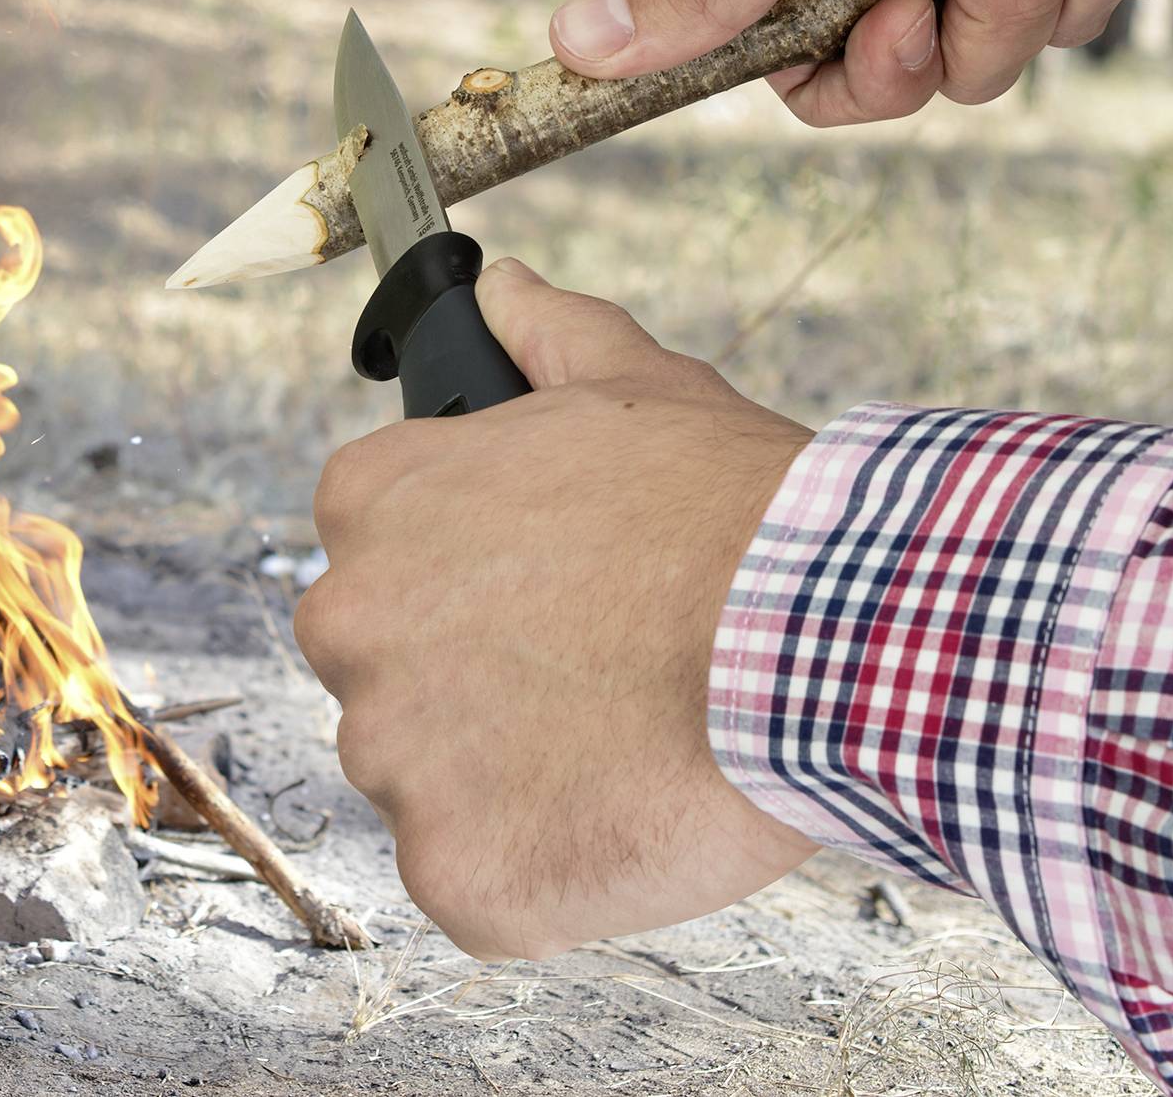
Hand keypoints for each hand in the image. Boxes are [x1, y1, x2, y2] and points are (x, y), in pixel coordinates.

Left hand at [293, 259, 817, 958]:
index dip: (464, 577)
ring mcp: (394, 759)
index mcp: (370, 504)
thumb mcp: (639, 385)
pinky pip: (474, 882)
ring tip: (621, 741)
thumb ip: (546, 335)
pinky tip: (622, 818)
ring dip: (504, 776)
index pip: (375, 550)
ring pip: (427, 780)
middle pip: (386, 670)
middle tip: (590, 671)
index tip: (540, 590)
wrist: (821, 643)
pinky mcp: (452, 873)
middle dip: (468, 677)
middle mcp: (350, 626)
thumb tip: (500, 290)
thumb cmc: (731, 512)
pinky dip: (540, 869)